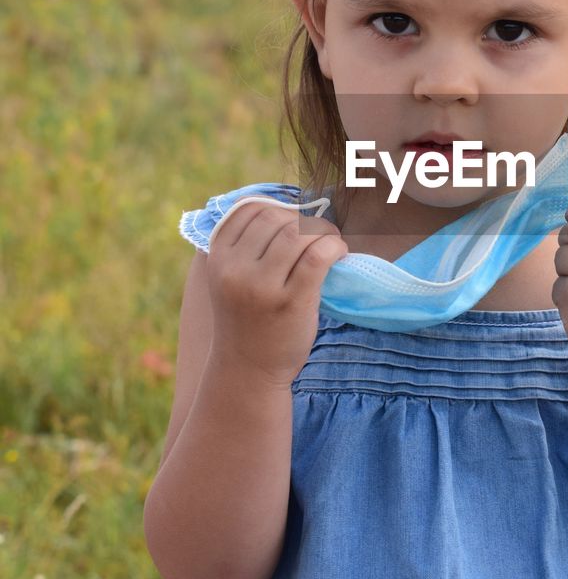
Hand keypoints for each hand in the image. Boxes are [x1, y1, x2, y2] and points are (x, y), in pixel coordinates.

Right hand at [206, 201, 348, 385]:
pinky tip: (339, 254)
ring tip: (331, 242)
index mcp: (217, 258)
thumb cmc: (245, 320)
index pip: (249, 208)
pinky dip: (334, 247)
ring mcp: (261, 286)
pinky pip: (317, 256)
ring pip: (298, 233)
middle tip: (320, 232)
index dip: (278, 207)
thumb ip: (246, 246)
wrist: (247, 370)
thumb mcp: (229, 279)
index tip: (295, 219)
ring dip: (322, 231)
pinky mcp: (291, 302)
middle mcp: (234, 269)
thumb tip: (290, 208)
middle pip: (276, 218)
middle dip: (303, 219)